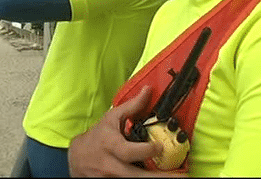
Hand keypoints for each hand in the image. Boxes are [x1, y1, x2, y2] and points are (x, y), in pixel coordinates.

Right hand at [68, 86, 185, 176]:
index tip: (160, 146)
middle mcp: (111, 165)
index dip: (145, 150)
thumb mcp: (111, 118)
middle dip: (160, 178)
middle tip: (183, 177)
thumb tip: (148, 90)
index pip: (128, 151)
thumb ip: (132, 107)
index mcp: (111, 146)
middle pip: (137, 176)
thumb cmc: (97, 136)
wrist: (78, 158)